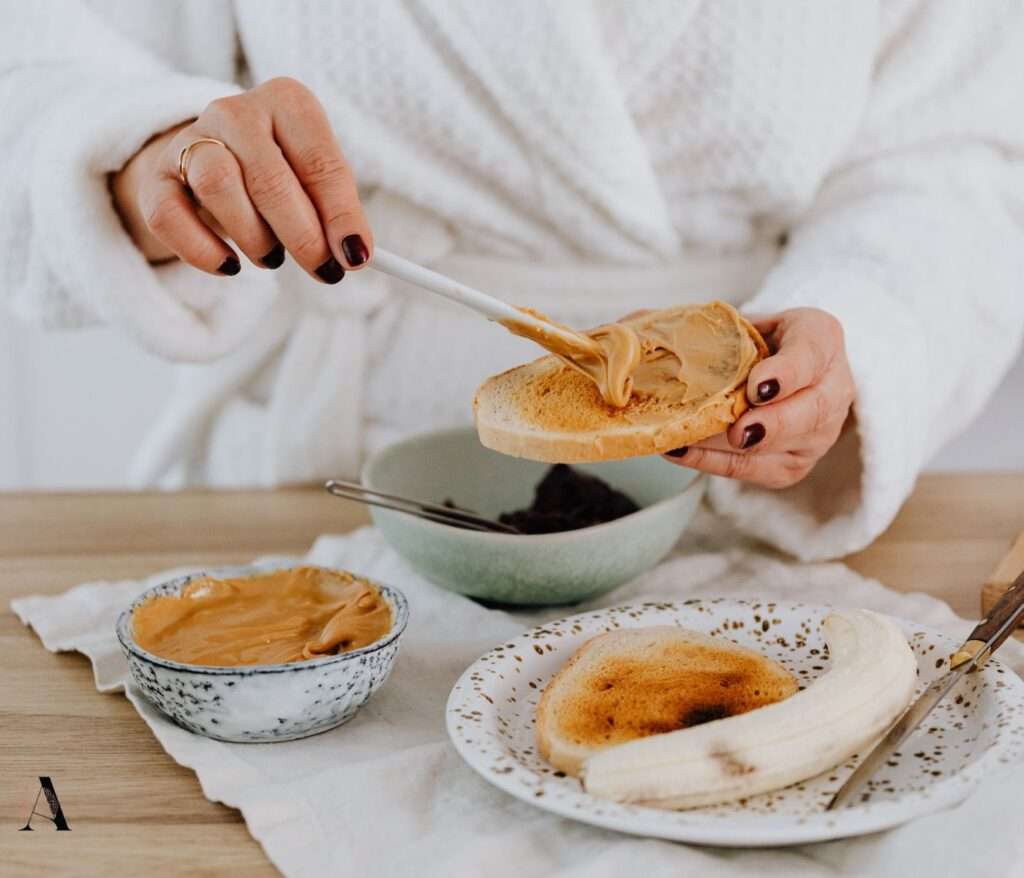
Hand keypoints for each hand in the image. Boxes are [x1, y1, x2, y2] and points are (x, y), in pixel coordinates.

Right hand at [111, 77, 370, 282]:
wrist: (207, 164)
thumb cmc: (280, 175)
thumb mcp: (315, 185)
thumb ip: (336, 214)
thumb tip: (355, 254)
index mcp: (288, 103)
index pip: (321, 162)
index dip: (341, 215)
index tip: (356, 258)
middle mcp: (236, 112)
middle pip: (271, 180)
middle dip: (303, 237)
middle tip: (322, 270)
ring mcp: (190, 140)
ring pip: (219, 187)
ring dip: (253, 238)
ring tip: (270, 257)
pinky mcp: (156, 178)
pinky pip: (170, 216)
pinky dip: (203, 250)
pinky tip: (228, 265)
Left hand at [662, 308, 854, 488]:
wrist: (781, 371)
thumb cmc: (754, 341)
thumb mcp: (740, 320)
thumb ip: (693, 323)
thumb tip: (624, 327)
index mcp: (820, 338)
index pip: (810, 355)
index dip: (786, 373)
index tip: (757, 386)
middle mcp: (832, 389)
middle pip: (810, 412)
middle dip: (773, 425)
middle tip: (738, 431)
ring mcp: (817, 434)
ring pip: (784, 449)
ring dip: (735, 451)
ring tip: (688, 442)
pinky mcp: (793, 464)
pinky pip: (756, 470)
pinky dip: (715, 463)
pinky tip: (679, 451)